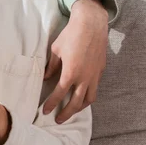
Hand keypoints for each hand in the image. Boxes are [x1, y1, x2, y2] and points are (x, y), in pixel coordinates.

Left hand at [43, 0, 108, 122]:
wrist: (91, 24)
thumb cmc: (71, 35)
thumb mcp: (55, 50)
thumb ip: (51, 66)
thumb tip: (46, 78)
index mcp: (71, 72)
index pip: (59, 94)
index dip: (51, 104)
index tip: (45, 110)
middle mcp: (84, 77)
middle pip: (76, 103)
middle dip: (66, 113)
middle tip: (58, 120)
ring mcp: (94, 75)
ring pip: (89, 99)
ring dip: (80, 108)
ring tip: (71, 111)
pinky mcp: (100, 71)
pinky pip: (95, 89)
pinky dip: (88, 96)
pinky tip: (82, 96)